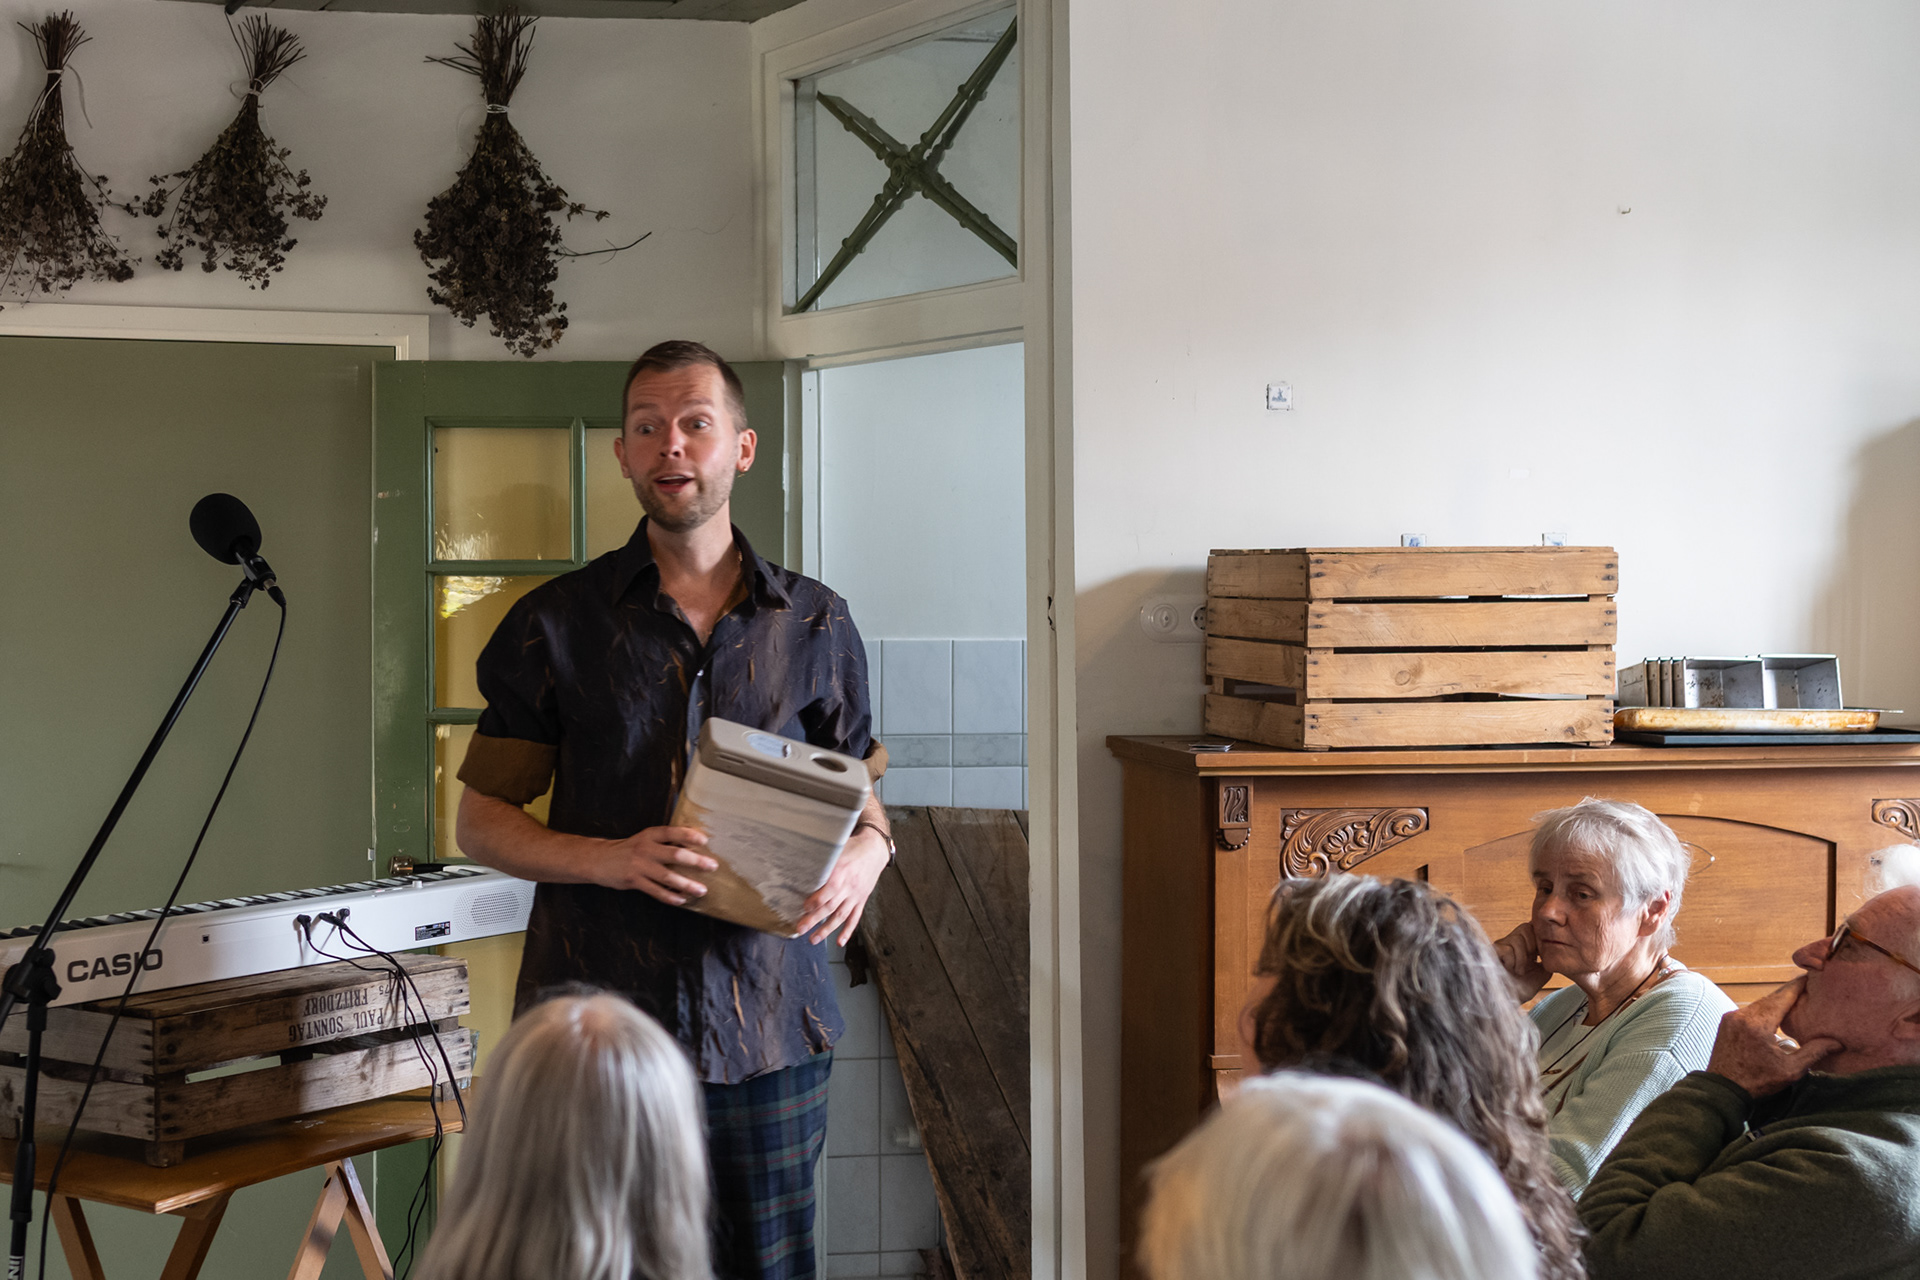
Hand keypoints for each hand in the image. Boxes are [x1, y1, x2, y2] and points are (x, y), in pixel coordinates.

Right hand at [589, 825, 718, 905]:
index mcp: (649, 835)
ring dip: (686, 884)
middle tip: (712, 866)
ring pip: (667, 876)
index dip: (688, 835)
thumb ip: (664, 841)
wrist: (599, 859)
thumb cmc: (628, 849)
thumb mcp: (644, 839)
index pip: (672, 832)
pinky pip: (655, 891)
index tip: (704, 841)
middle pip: (674, 854)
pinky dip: (669, 897)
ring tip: (701, 890)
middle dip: (695, 861)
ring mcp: (639, 865)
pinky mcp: (633, 880)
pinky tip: (681, 900)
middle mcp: (645, 848)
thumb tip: (692, 844)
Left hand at [794, 827, 889, 945]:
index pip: (827, 892)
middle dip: (814, 919)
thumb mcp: (837, 849)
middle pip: (830, 907)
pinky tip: (840, 942)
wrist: (875, 849)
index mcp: (841, 872)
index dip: (815, 901)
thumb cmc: (853, 847)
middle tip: (800, 929)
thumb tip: (800, 861)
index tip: (803, 907)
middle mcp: (849, 886)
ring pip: (841, 916)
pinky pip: (855, 918)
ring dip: (827, 930)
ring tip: (814, 940)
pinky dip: (847, 931)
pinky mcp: (861, 900)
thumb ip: (822, 859)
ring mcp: (856, 895)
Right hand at [1493, 922, 1550, 1001]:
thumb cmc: (1519, 991)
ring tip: (1518, 971)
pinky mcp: (1492, 952)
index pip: (1534, 929)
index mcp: (1524, 947)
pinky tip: (1510, 970)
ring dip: (1522, 959)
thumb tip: (1556, 952)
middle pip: (1526, 927)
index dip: (1540, 940)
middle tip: (1530, 962)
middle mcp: (1511, 943)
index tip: (1539, 957)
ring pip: (1517, 938)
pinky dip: (1513, 962)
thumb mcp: (1541, 975)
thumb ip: (1548, 961)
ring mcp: (1500, 946)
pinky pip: (1507, 949)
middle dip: (1532, 946)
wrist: (1505, 1004)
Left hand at [1707, 977, 1839, 1096]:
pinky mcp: (1727, 1023)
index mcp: (1758, 1023)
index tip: (1812, 975)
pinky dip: (1765, 1010)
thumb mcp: (1791, 1070)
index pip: (1783, 996)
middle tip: (1809, 985)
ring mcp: (1732, 1017)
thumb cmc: (1757, 1082)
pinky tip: (1777, 1014)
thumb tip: (1837, 1042)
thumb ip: (1814, 1052)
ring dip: (1777, 1002)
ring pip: (1760, 1004)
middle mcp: (1742, 1014)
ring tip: (1797, 1000)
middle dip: (1790, 992)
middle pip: (1772, 998)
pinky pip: (1750, 1011)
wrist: (1723, 1089)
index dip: (1798, 985)